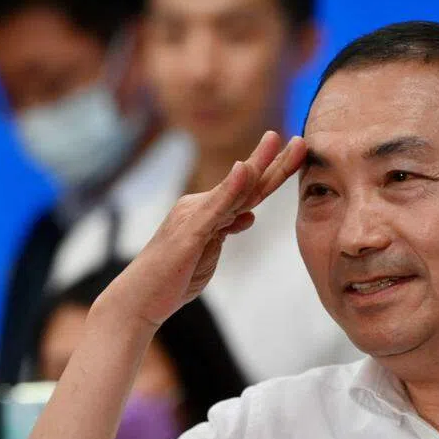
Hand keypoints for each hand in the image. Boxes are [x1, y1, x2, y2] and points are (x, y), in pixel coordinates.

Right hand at [102, 131, 306, 327]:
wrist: (139, 298)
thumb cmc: (172, 276)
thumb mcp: (208, 251)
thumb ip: (226, 229)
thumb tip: (248, 216)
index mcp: (207, 211)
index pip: (247, 190)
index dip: (273, 171)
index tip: (296, 152)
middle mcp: (200, 206)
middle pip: (246, 183)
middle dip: (274, 160)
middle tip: (300, 139)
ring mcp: (194, 216)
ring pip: (235, 189)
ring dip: (258, 164)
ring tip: (276, 141)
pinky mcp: (189, 231)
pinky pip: (216, 207)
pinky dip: (232, 187)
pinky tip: (246, 169)